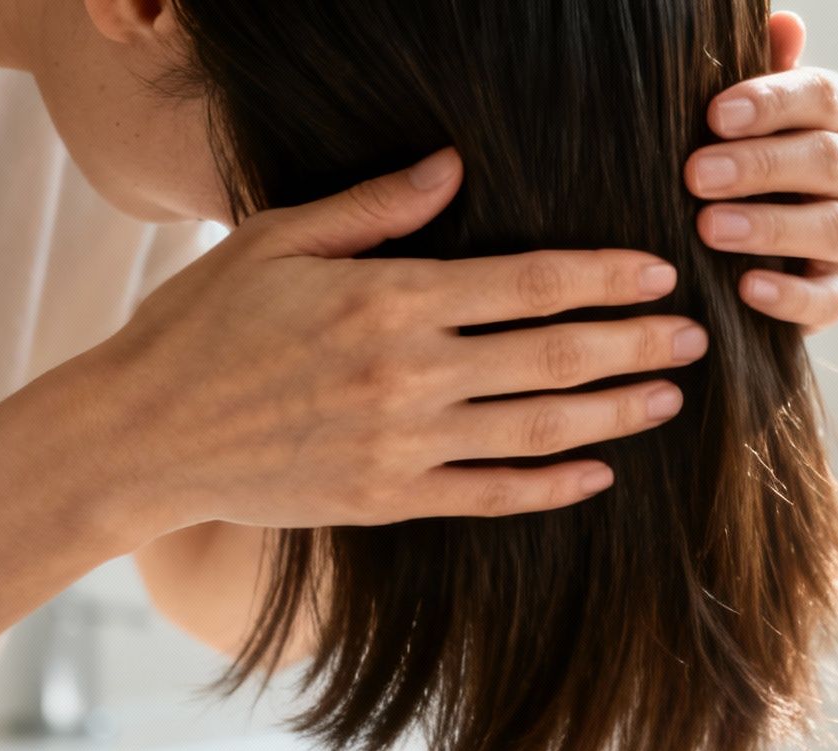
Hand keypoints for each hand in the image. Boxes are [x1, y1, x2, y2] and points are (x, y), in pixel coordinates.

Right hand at [73, 150, 706, 536]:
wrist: (141, 435)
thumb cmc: (202, 325)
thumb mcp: (277, 240)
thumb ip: (374, 208)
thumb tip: (455, 163)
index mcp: (389, 300)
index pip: (527, 285)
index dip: (603, 278)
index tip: (658, 271)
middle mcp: (408, 376)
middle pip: (552, 357)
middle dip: (633, 343)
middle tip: (695, 335)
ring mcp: (403, 446)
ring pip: (537, 430)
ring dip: (614, 413)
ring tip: (669, 398)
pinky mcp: (389, 500)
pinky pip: (492, 496)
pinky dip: (551, 487)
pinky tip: (598, 474)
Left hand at [687, 11, 837, 331]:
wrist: (734, 245)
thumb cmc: (734, 159)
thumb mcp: (736, 116)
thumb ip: (759, 70)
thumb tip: (784, 21)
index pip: (823, 97)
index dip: (772, 103)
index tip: (714, 114)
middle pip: (828, 160)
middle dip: (760, 166)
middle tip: (696, 175)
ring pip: (834, 227)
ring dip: (770, 227)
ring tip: (710, 229)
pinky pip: (832, 297)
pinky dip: (790, 295)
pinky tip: (745, 287)